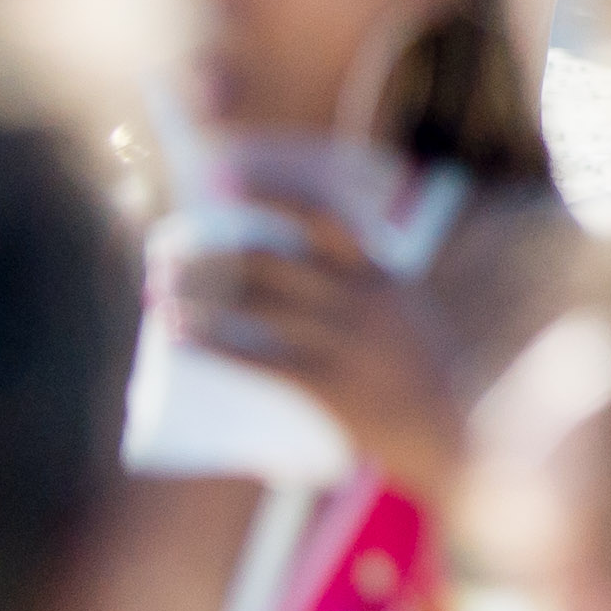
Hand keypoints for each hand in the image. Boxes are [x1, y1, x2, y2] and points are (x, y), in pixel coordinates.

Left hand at [173, 199, 469, 499]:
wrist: (451, 433)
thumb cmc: (418, 376)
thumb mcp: (402, 316)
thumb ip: (360, 294)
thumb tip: (294, 282)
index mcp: (382, 275)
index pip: (323, 217)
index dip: (270, 192)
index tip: (225, 177)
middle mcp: (362, 299)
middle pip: (270, 260)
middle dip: (211, 252)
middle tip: (168, 253)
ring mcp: (345, 342)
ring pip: (254, 305)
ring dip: (197, 293)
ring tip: (159, 292)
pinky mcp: (327, 385)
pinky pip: (256, 357)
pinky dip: (211, 344)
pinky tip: (178, 336)